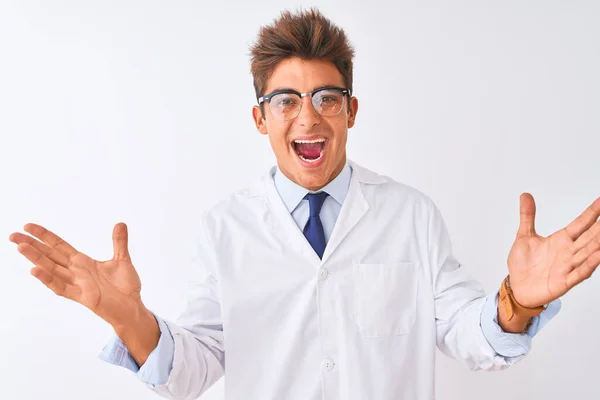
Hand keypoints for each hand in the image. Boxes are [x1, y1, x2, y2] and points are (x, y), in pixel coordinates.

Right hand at [9, 222, 142, 326]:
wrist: (132, 307)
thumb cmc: (125, 287)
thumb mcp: (122, 259)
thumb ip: (119, 242)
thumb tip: (120, 223)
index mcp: (83, 262)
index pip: (59, 246)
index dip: (45, 236)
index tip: (28, 227)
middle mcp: (76, 272)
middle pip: (50, 256)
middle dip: (32, 245)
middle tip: (13, 235)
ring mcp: (77, 284)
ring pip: (52, 269)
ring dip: (36, 259)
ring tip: (21, 247)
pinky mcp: (82, 297)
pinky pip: (62, 287)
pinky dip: (49, 279)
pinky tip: (36, 271)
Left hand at [507, 193, 599, 307]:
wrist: (517, 287)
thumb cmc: (523, 264)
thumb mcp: (524, 236)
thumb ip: (527, 216)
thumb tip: (525, 195)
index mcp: (560, 240)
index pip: (580, 224)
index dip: (591, 213)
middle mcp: (568, 252)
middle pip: (589, 237)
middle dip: (599, 228)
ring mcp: (567, 267)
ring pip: (587, 253)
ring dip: (598, 244)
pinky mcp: (563, 282)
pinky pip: (579, 273)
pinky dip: (588, 265)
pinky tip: (598, 256)